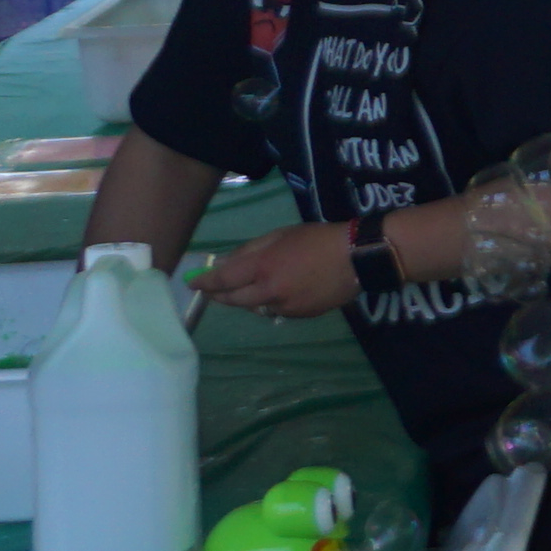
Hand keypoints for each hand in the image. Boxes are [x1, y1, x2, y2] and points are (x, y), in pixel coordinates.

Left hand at [195, 223, 360, 318]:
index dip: (204, 283)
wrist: (358, 258)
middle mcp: (269, 291)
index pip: (222, 280)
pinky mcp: (300, 315)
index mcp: (262, 267)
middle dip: (219, 296)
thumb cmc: (317, 239)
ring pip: (255, 308)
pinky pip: (276, 311)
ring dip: (247, 300)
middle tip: (213, 292)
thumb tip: (225, 263)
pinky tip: (280, 292)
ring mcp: (285, 307)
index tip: (193, 283)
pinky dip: (271, 303)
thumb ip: (249, 250)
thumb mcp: (280, 235)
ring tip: (250, 289)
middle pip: (234, 300)